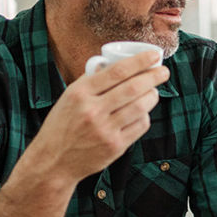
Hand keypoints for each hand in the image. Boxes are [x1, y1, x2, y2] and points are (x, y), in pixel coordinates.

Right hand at [32, 50, 168, 183]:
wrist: (53, 160)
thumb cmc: (63, 125)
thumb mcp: (69, 97)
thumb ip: (91, 80)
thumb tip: (114, 61)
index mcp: (80, 93)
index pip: (117, 71)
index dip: (140, 61)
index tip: (154, 55)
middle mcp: (92, 110)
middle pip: (133, 88)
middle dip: (154, 77)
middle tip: (163, 71)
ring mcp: (105, 130)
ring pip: (140, 107)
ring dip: (152, 96)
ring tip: (153, 91)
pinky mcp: (115, 146)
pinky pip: (140, 126)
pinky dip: (145, 116)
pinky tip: (142, 112)